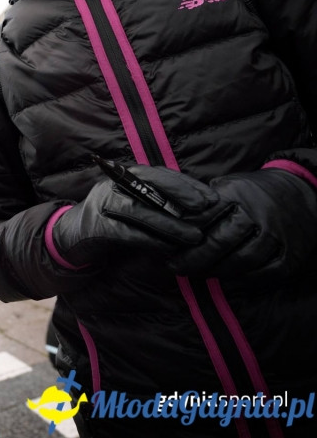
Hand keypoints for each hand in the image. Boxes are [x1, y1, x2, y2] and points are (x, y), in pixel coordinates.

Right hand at [52, 165, 220, 268]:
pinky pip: (127, 232)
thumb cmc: (111, 223)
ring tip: (194, 237)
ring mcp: (101, 205)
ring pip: (140, 211)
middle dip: (181, 199)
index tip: (211, 199)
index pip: (159, 174)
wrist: (70, 239)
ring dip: (170, 225)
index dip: (186, 185)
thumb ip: (158, 204)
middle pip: (150, 188)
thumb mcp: (134, 207)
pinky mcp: (95, 228)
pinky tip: (168, 249)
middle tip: (207, 213)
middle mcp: (112, 186)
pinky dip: (149, 240)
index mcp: (124, 177)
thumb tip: (198, 209)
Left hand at [170, 168, 316, 280]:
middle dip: (195, 258)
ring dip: (216, 271)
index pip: (205, 216)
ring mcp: (277, 235)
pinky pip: (264, 274)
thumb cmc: (253, 192)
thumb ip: (203, 202)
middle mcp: (259, 214)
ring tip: (197, 274)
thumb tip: (170, 219)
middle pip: (221, 241)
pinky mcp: (291, 254)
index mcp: (237, 194)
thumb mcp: (227, 185)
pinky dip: (242, 282)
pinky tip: (225, 283)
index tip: (167, 247)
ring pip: (242, 260)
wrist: (300, 191)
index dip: (184, 234)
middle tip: (176, 267)